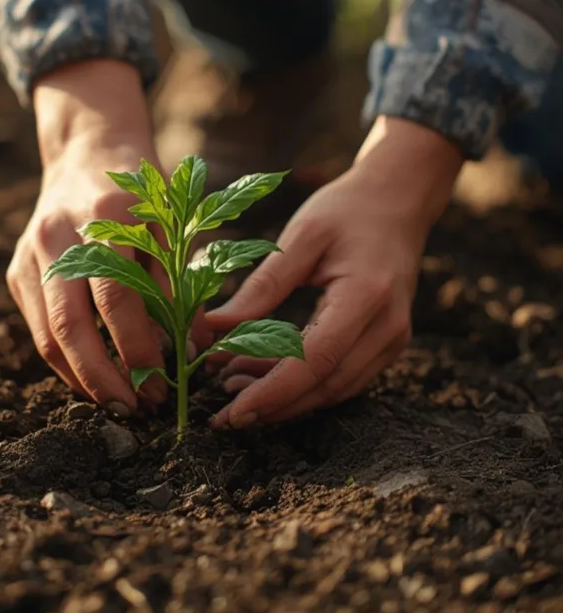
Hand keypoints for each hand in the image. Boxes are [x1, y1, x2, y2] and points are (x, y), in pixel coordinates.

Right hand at [7, 60, 167, 413]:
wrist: (87, 150)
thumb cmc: (142, 191)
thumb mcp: (172, 226)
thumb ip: (179, 285)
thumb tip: (194, 349)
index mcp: (104, 216)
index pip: (116, 298)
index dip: (138, 348)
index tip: (161, 385)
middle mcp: (58, 234)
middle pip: (69, 325)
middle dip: (101, 379)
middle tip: (133, 411)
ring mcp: (30, 253)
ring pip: (46, 334)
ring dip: (80, 379)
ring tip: (116, 404)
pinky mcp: (16, 268)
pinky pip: (37, 327)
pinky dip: (64, 360)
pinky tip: (93, 378)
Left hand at [206, 117, 463, 428]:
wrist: (398, 200)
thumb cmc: (346, 210)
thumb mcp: (300, 236)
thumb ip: (262, 285)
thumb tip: (214, 328)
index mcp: (366, 294)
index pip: (315, 360)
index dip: (272, 392)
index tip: (232, 412)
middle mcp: (388, 326)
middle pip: (326, 385)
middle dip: (273, 404)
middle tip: (223, 410)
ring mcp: (393, 339)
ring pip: (335, 389)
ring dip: (285, 399)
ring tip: (234, 387)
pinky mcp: (387, 343)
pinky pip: (344, 378)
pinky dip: (304, 385)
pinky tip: (264, 376)